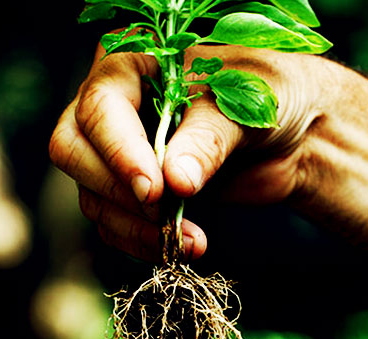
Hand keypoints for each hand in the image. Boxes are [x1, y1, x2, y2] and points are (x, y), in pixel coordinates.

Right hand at [49, 44, 335, 261]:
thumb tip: (175, 180)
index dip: (119, 151)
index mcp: (133, 64)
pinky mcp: (134, 192)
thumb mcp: (245, 105)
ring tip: (188, 240)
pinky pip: (113, 223)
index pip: (99, 107)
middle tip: (162, 211)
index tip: (153, 189)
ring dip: (134, 227)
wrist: (294, 133)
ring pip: (91, 194)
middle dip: (115, 190)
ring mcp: (119, 152)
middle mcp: (115, 107)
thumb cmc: (269, 95)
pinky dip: (141, 243)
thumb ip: (208, 139)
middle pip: (73, 150)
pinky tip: (182, 246)